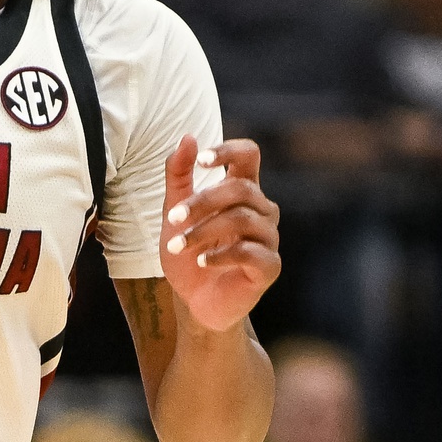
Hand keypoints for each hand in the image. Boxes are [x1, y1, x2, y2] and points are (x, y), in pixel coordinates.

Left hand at [160, 136, 279, 334]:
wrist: (196, 303)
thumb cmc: (189, 255)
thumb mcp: (174, 213)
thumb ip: (178, 176)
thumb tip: (187, 137)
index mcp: (243, 191)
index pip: (249, 155)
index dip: (229, 151)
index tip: (202, 161)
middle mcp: (262, 210)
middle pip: (241, 188)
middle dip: (202, 202)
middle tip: (172, 219)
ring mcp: (269, 238)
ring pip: (242, 219)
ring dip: (204, 230)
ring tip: (178, 247)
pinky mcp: (269, 266)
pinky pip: (250, 252)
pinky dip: (220, 255)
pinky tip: (201, 262)